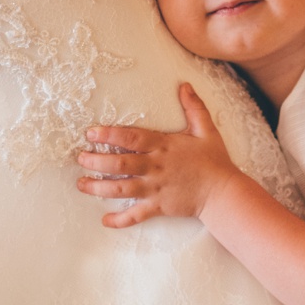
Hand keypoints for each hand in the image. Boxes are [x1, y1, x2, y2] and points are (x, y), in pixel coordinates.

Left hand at [77, 84, 241, 227]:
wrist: (224, 192)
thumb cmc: (215, 161)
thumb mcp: (206, 130)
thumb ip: (194, 107)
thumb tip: (184, 85)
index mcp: (163, 146)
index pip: (131, 137)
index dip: (109, 134)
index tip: (91, 133)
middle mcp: (155, 167)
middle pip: (119, 163)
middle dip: (96, 161)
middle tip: (80, 158)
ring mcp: (155, 188)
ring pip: (121, 188)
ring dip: (98, 187)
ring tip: (81, 184)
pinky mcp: (159, 206)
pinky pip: (136, 215)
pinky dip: (120, 219)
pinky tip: (105, 220)